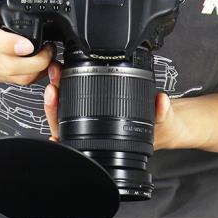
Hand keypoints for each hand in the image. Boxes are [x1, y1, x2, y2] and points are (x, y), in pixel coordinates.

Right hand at [0, 0, 55, 84]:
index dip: (8, 44)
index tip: (27, 46)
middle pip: (7, 65)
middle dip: (34, 62)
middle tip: (50, 50)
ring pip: (13, 77)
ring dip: (36, 71)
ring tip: (48, 56)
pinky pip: (13, 82)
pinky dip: (30, 77)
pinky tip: (40, 65)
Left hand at [44, 64, 192, 148]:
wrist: (163, 127)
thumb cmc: (157, 130)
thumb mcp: (163, 122)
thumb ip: (161, 112)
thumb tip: (161, 102)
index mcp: (106, 145)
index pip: (79, 143)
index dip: (64, 135)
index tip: (56, 128)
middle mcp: (94, 136)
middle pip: (65, 124)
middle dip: (55, 104)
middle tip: (53, 85)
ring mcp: (91, 123)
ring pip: (66, 111)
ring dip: (58, 90)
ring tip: (56, 71)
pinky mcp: (94, 109)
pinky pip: (75, 100)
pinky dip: (67, 86)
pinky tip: (64, 71)